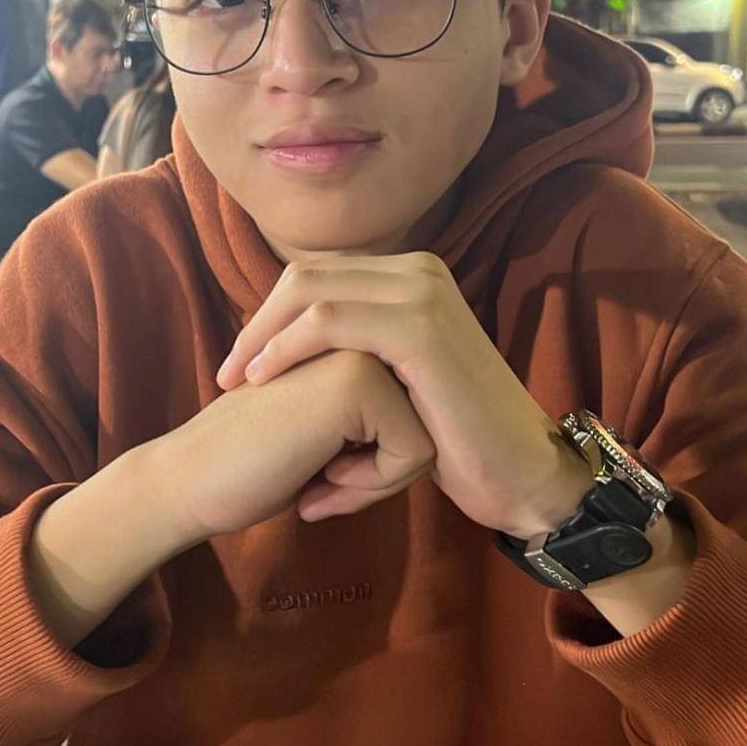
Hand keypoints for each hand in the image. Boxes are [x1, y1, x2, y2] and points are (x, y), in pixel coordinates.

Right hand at [163, 349, 435, 541]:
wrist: (193, 483)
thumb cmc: (256, 465)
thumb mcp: (332, 430)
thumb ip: (375, 411)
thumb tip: (442, 426)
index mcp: (356, 338)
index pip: (419, 413)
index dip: (380, 459)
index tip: (327, 468)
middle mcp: (362, 331)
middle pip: (427, 422)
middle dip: (383, 468)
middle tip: (323, 480)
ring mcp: (360, 346)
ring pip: (424, 437)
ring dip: (376, 477)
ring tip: (321, 479)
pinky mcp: (357, 377)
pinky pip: (413, 452)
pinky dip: (372, 485)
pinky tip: (319, 481)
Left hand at [216, 253, 591, 537]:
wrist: (521, 473)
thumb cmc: (458, 437)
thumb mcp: (400, 381)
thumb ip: (360, 350)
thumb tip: (295, 341)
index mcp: (410, 277)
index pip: (316, 276)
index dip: (270, 316)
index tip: (240, 365)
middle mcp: (418, 271)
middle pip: (305, 276)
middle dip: (256, 324)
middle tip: (225, 375)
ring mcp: (422, 294)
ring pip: (310, 291)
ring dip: (262, 338)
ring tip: (236, 384)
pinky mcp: (420, 330)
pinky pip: (328, 322)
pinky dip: (285, 348)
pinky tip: (263, 381)